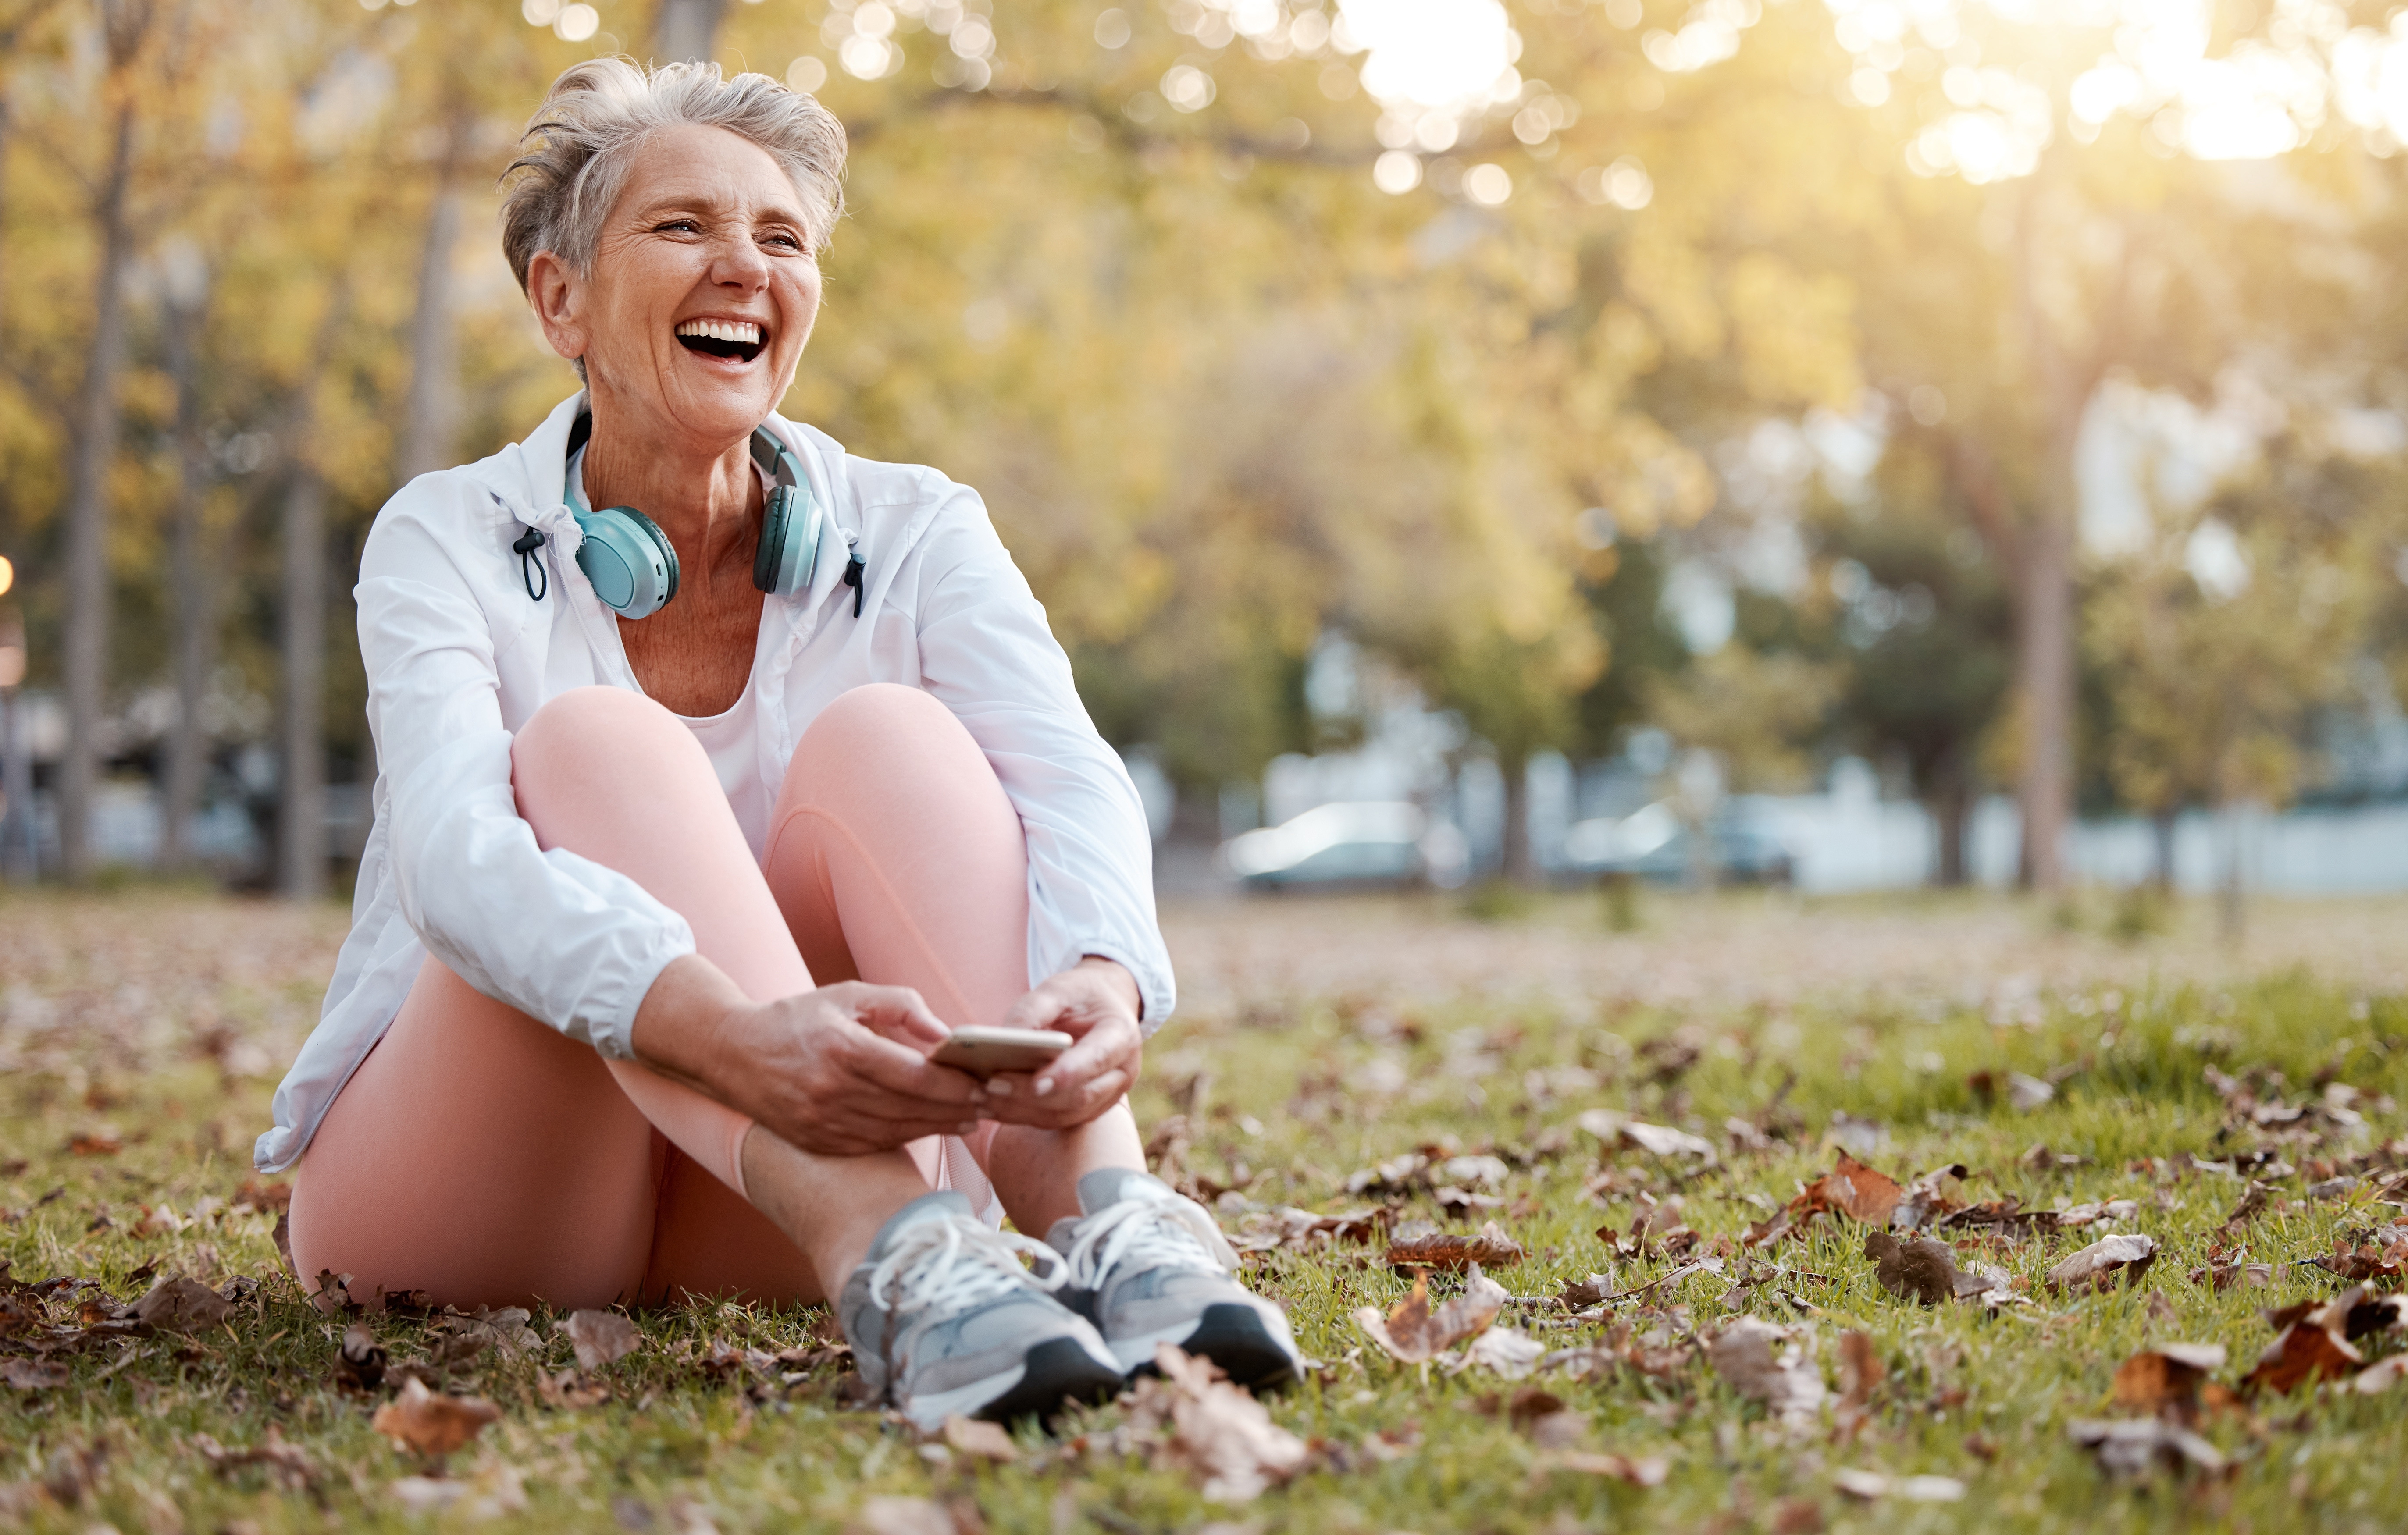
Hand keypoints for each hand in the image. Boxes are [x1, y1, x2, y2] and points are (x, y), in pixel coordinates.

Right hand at [633, 957, 991, 1156]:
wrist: (733, 1053)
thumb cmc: (798, 1017)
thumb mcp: (848, 995)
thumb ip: (901, 1006)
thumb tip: (945, 1034)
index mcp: (842, 1048)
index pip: (914, 1076)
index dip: (955, 1085)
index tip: (985, 1084)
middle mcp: (831, 1090)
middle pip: (910, 1108)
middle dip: (956, 1109)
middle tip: (991, 1105)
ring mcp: (821, 1122)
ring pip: (895, 1130)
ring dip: (938, 1127)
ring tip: (970, 1120)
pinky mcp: (815, 1141)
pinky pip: (872, 1144)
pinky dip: (904, 1137)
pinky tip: (929, 1128)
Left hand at [977, 957, 1142, 1130]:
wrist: (1104, 1006)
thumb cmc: (1080, 995)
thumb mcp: (1058, 988)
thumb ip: (1033, 1010)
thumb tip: (1004, 1040)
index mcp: (1121, 1035)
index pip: (1097, 1060)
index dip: (1068, 1074)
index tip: (1035, 1082)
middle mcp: (1121, 1072)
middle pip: (1079, 1096)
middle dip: (1032, 1096)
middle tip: (990, 1086)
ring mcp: (1107, 1095)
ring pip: (1064, 1115)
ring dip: (1021, 1111)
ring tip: (982, 1099)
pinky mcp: (1088, 1109)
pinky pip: (1055, 1121)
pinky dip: (1022, 1116)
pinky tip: (993, 1106)